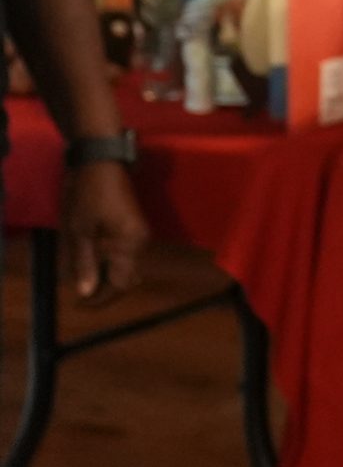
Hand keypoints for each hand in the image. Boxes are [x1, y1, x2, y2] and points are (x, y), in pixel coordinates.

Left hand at [62, 162, 146, 305]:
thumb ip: (84, 262)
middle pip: (128, 279)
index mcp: (130, 244)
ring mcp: (140, 233)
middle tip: (80, 294)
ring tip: (83, 276)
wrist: (102, 161)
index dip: (100, 299)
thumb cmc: (88, 195)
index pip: (120, 284)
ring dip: (107, 276)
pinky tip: (93, 260)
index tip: (78, 305)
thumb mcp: (79, 230)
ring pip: (127, 267)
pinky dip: (110, 263)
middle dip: (105, 290)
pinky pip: (126, 254)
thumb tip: (86, 293)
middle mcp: (141, 242)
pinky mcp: (134, 226)